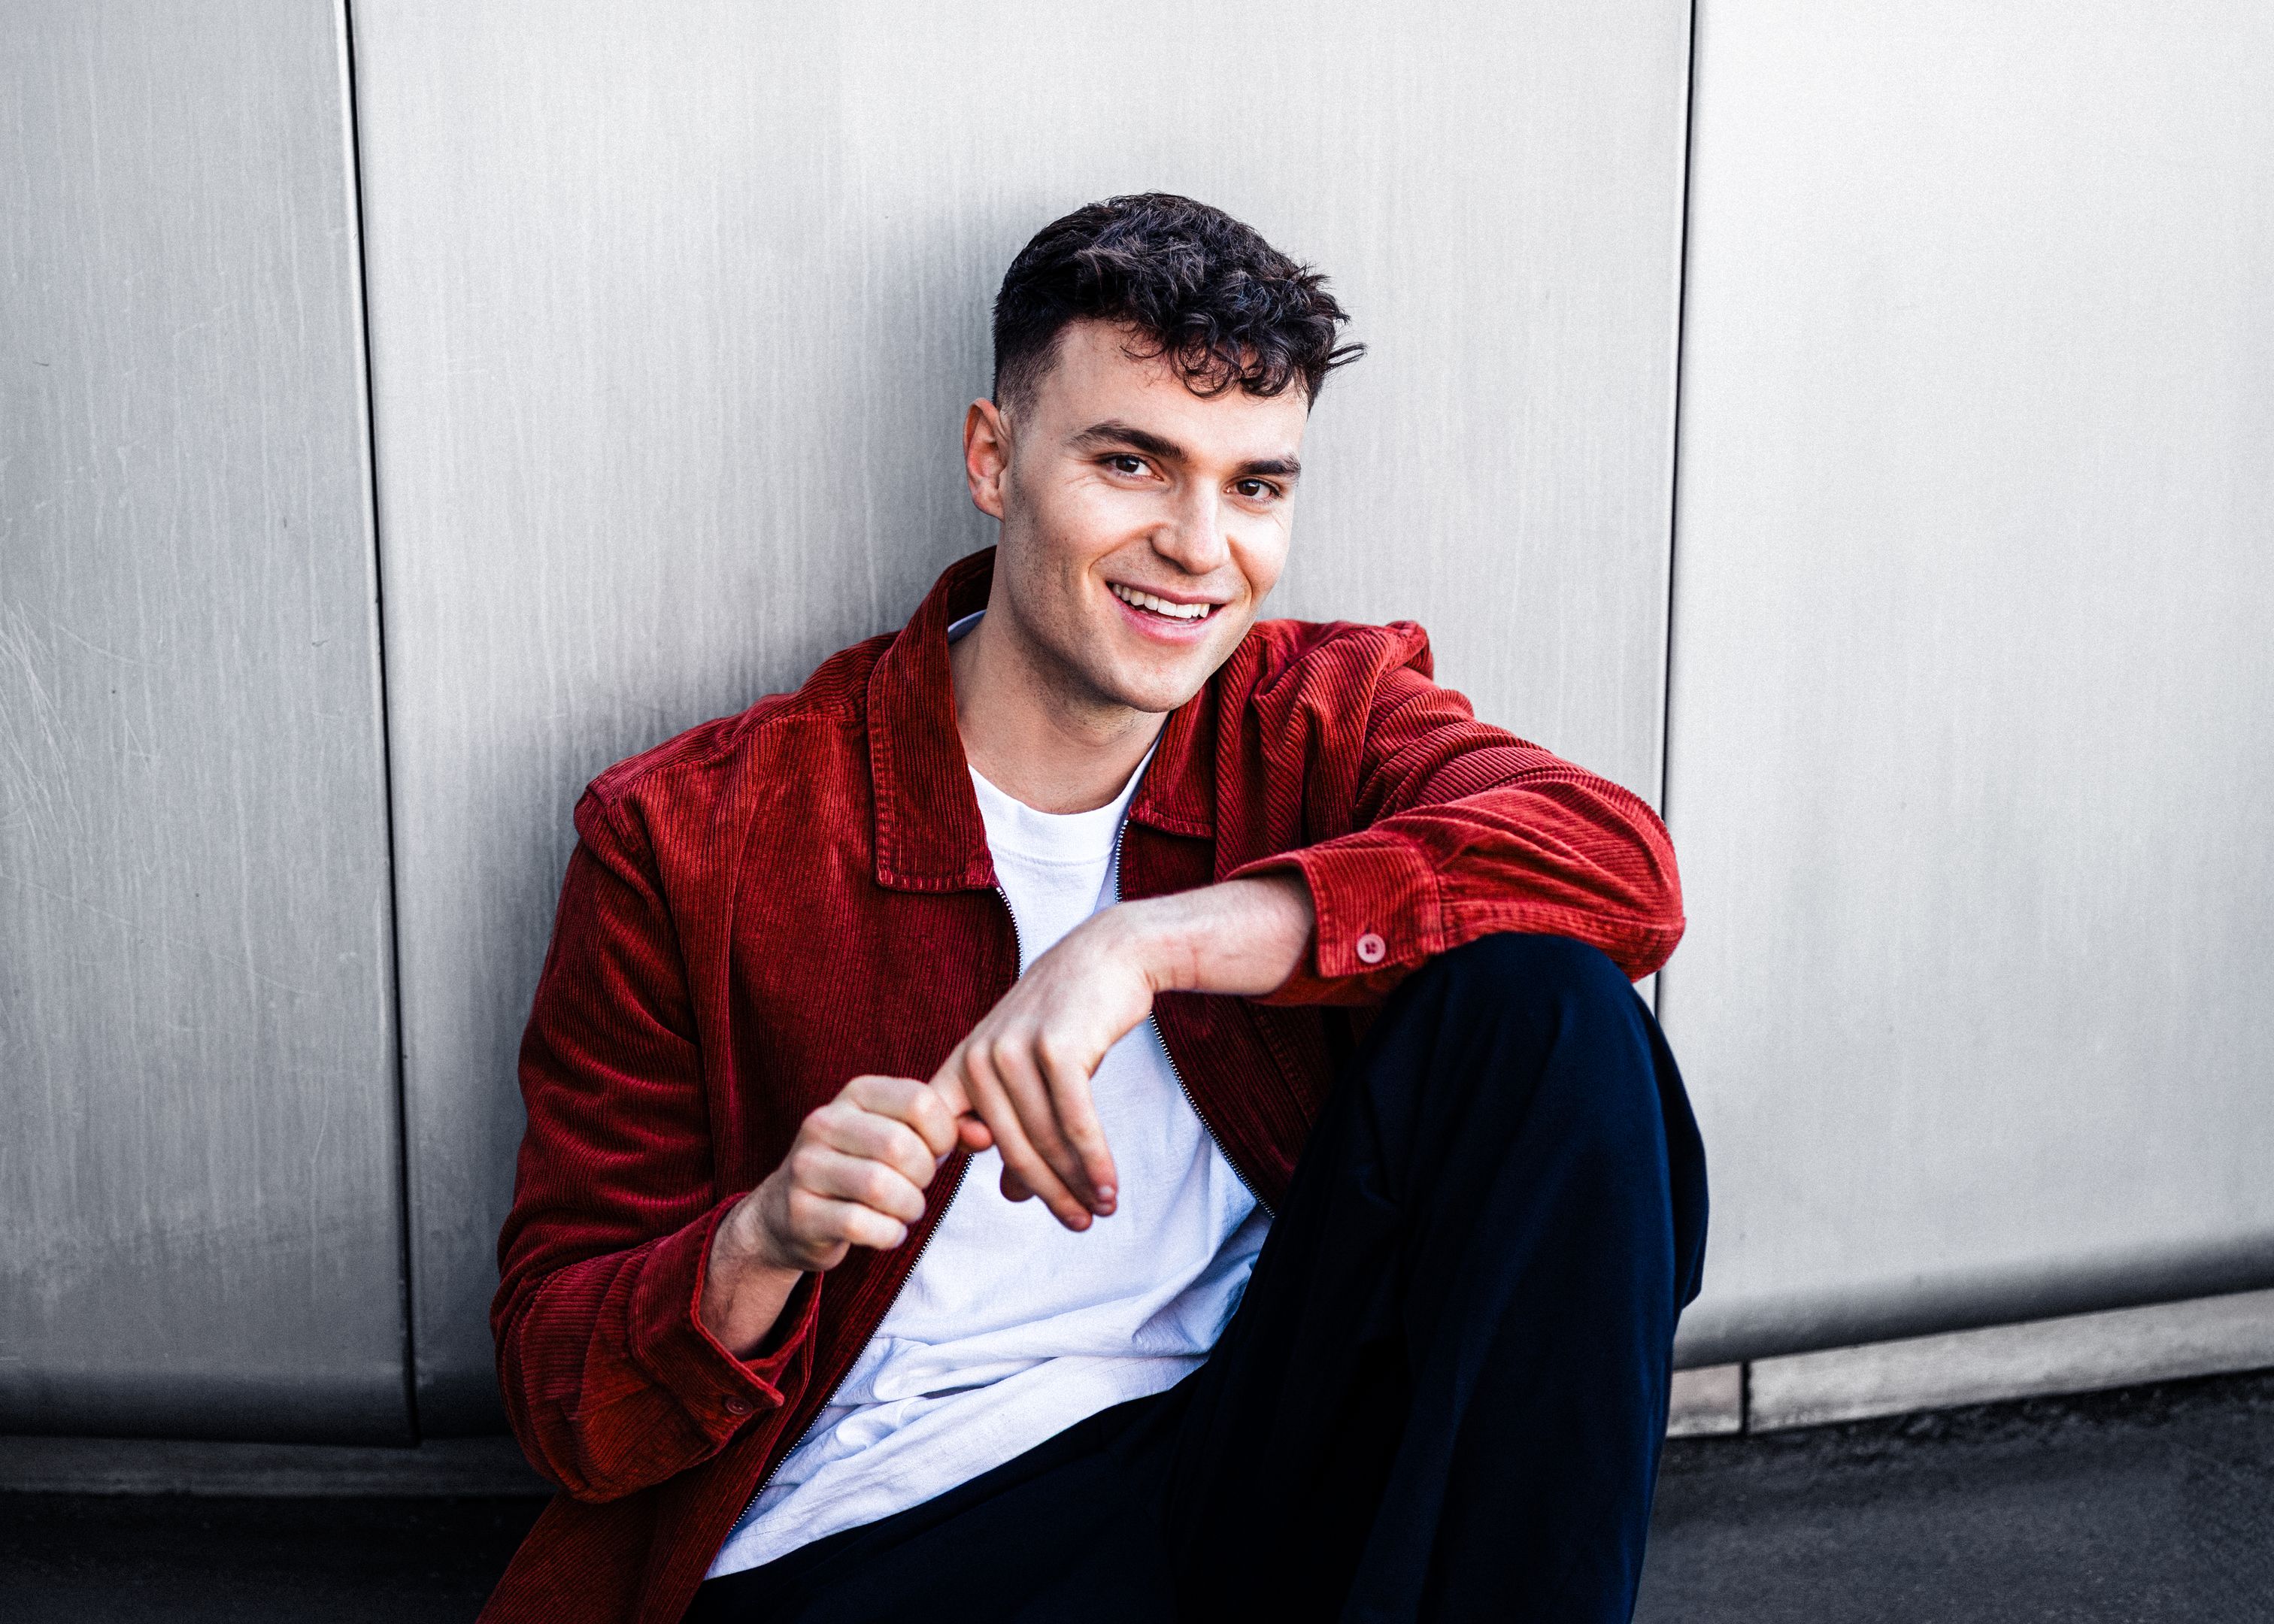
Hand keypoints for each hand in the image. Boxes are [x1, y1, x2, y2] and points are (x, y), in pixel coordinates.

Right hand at [701, 1073, 964, 1356]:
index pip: (919, 1100)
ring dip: (908, 1208)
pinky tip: (886, 1231)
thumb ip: (945, 1131)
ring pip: (880, 1187)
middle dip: (924, 1176)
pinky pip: (861, 1225)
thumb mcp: (898, 1137)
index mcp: (855, 1093)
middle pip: (901, 1147)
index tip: (937, 1153)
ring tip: (905, 1210)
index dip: (943, 1134)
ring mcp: (805, 1167)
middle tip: (918, 1187)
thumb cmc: (861, 1170)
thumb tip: (984, 1135)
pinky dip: (888, 1234)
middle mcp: (823, 1122)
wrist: (786, 1214)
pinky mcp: (799, 1212)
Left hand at [929, 909, 1155, 1229]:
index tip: (1006, 1206)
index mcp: (962, 1064)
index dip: (965, 1177)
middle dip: (1049, 1193)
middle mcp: (980, 1058)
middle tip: (1078, 1224)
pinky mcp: (1055, 1048)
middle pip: (1011, 1148)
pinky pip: (1074, 1121)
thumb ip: (1017, 1130)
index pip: (947, 1136)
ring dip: (1077, 1183)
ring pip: (1045, 1139)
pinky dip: (1095, 1160)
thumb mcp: (1032, 1072)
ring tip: (1102, 1209)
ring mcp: (1015, 1050)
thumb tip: (1012, 1196)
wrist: (1109, 955)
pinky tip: (1108, 1187)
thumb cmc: (1069, 1018)